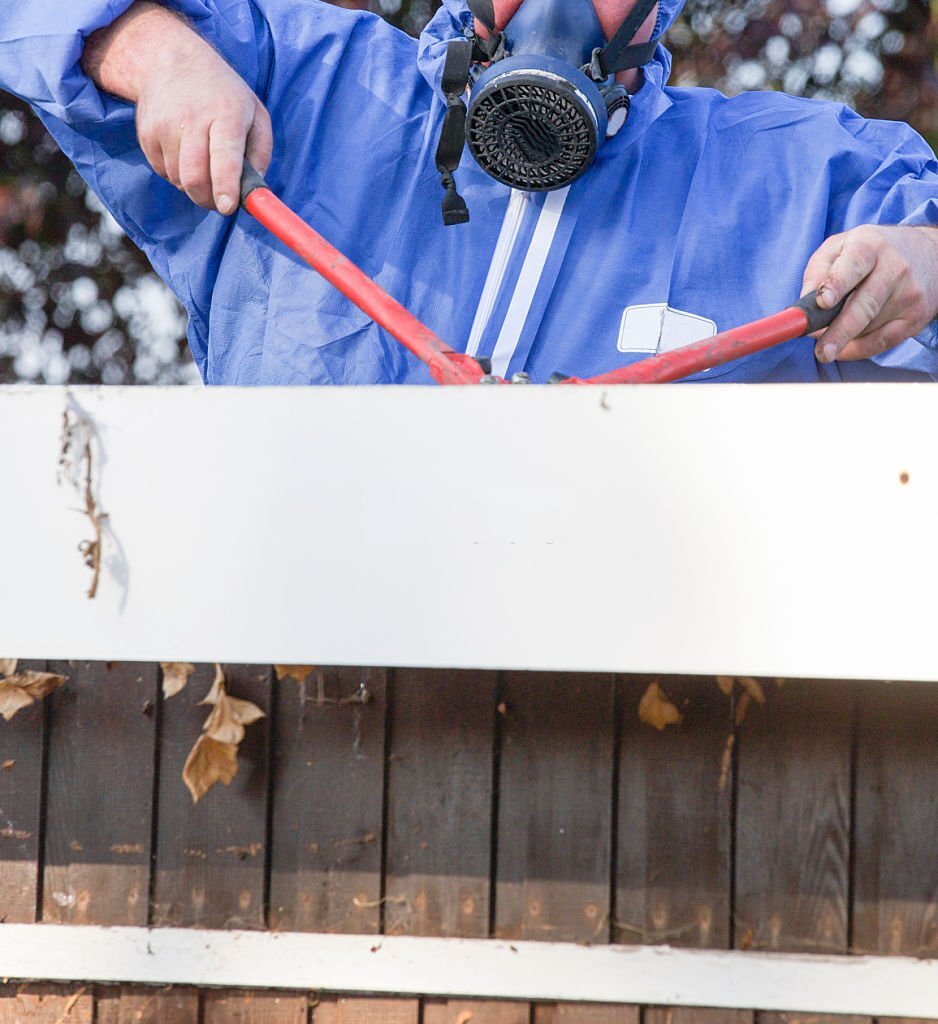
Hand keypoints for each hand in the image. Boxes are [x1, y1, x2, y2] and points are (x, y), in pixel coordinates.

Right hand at [83, 2, 271, 213]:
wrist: (172, 60)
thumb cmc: (223, 94)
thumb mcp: (255, 113)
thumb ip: (261, 153)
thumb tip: (255, 190)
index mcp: (226, 114)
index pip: (224, 156)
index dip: (225, 185)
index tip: (227, 207)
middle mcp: (192, 119)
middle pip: (195, 177)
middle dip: (209, 200)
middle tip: (220, 201)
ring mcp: (165, 126)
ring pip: (179, 180)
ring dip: (194, 187)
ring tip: (204, 167)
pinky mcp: (147, 134)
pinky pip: (164, 173)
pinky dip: (177, 175)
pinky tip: (185, 155)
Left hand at [801, 224, 937, 361]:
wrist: (928, 253)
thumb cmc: (872, 253)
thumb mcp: (840, 247)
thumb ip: (816, 273)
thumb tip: (804, 307)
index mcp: (869, 247)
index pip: (853, 266)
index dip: (836, 285)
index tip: (822, 302)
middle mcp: (894, 268)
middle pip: (864, 305)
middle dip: (840, 331)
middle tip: (822, 352)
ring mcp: (909, 294)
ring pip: (869, 328)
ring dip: (845, 337)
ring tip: (833, 334)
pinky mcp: (916, 316)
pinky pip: (883, 341)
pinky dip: (859, 349)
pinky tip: (846, 346)